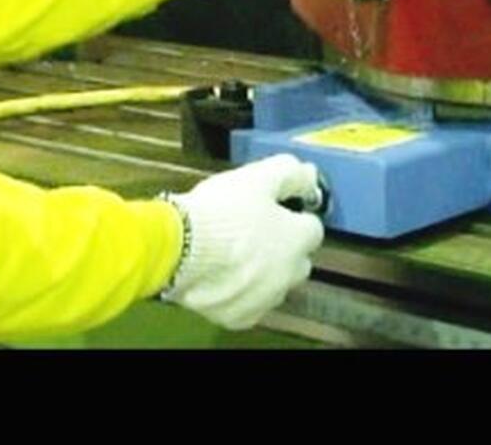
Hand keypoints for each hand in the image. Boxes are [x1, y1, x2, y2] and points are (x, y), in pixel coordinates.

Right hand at [161, 154, 323, 329]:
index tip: (276, 209)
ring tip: (234, 254)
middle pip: (298, 259)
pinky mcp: (240, 317)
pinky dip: (241, 293)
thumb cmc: (221, 211)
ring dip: (264, 273)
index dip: (294, 215)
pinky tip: (222, 277)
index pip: (312, 228)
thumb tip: (309, 174)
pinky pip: (249, 304)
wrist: (178, 249)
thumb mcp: (258, 177)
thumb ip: (291, 173)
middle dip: (284, 248)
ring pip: (275, 285)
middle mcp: (289, 274)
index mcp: (298, 240)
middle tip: (255, 232)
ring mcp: (265, 298)